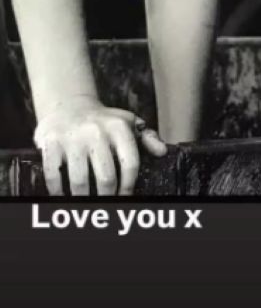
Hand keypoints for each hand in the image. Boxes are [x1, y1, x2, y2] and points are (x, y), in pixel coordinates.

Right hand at [34, 96, 167, 196]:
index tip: (125, 196)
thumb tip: (162, 152)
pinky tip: (63, 195)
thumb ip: (148, 138)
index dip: (129, 186)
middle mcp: (96, 131)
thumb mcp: (128, 123)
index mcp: (119, 127)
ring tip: (86, 202)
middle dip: (107, 196)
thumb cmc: (103, 121)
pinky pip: (54, 176)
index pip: (130, 164)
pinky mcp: (51, 143)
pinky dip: (58, 191)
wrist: (68, 105)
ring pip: (80, 182)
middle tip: (106, 202)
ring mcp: (72, 138)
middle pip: (106, 178)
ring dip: (83, 198)